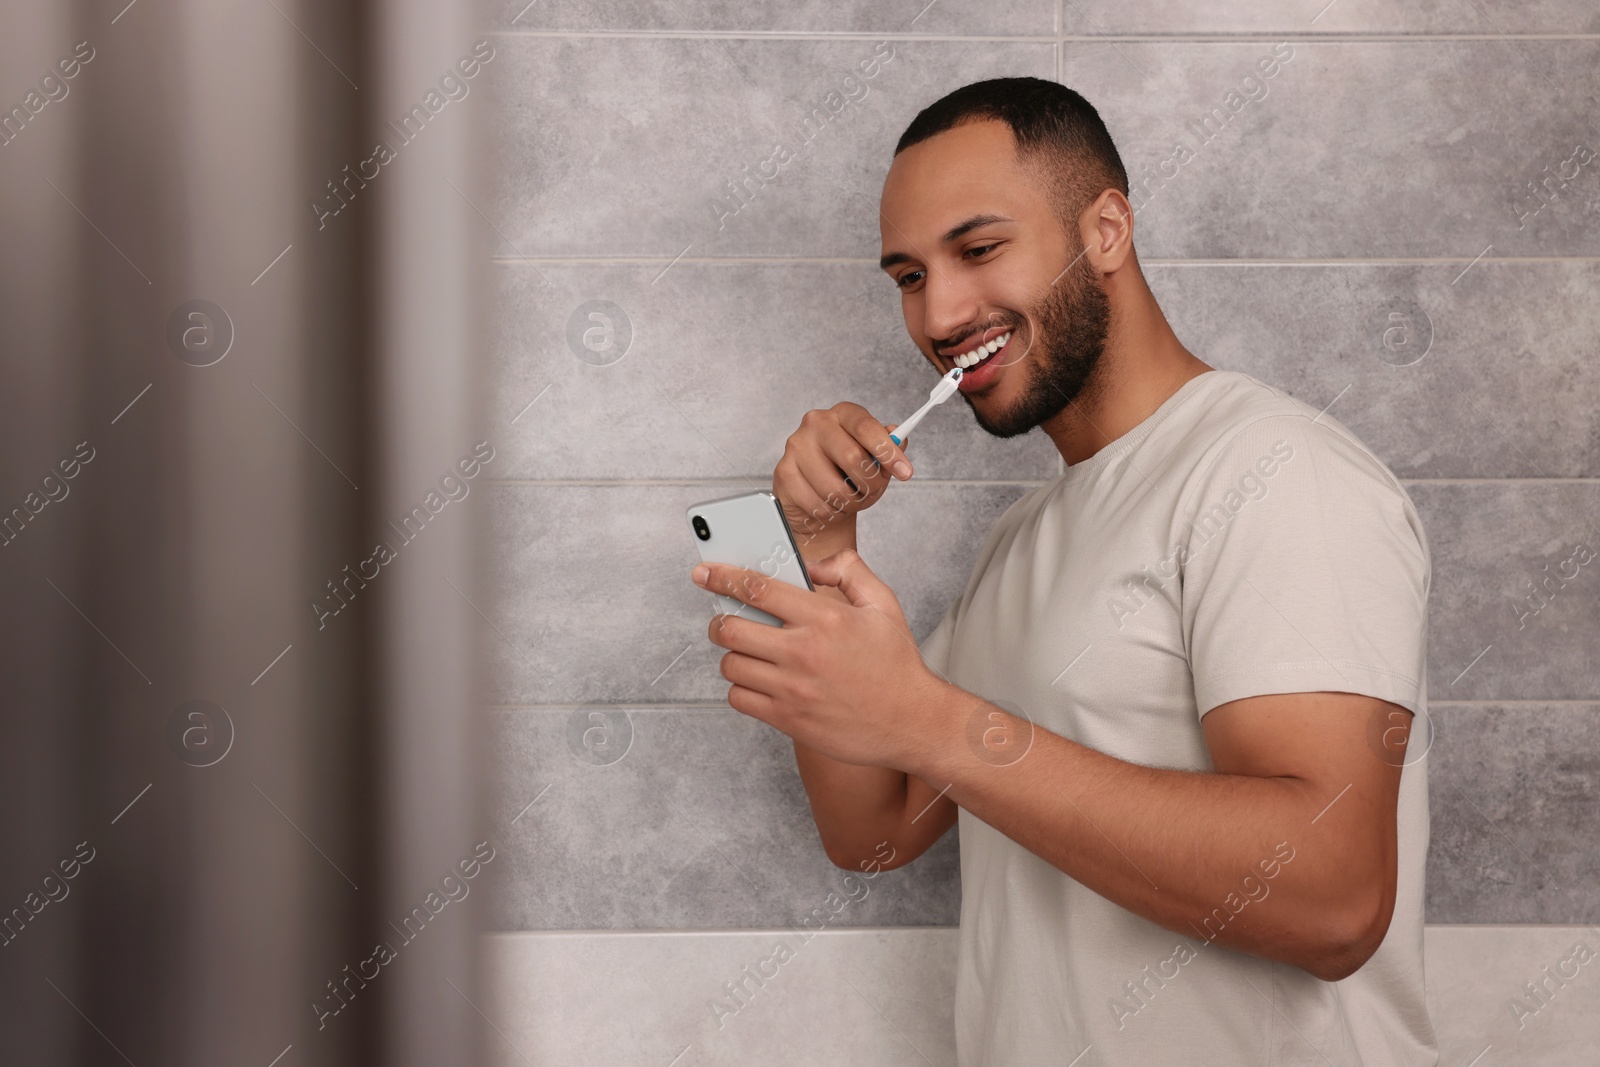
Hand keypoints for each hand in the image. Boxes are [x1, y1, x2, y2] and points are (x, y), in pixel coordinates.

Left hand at [692, 547, 944, 770]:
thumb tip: (813, 565)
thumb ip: (849, 572)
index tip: (704, 572)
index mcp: (824, 617)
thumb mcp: (883, 605)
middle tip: (727, 620)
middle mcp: (803, 651)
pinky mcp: (788, 718)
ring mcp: (792, 688)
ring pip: (731, 665)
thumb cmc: (897, 665)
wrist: (912, 722)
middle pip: (731, 628)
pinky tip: (759, 682)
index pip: (757, 589)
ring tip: (751, 653)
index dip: (722, 577)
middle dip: (721, 620)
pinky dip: (741, 688)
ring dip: (733, 656)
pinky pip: (739, 698)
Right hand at [774, 403, 913, 549]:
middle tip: (870, 492)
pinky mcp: (784, 472)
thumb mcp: (874, 460)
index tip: (904, 471)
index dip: (888, 451)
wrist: (817, 498)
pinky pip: (818, 503)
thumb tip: (899, 440)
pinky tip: (828, 505)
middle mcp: (816, 423)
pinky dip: (831, 512)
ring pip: (835, 488)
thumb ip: (889, 449)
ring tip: (847, 500)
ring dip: (850, 503)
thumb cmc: (848, 475)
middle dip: (870, 484)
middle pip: (853, 457)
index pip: (866, 426)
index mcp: (843, 414)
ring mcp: (796, 447)